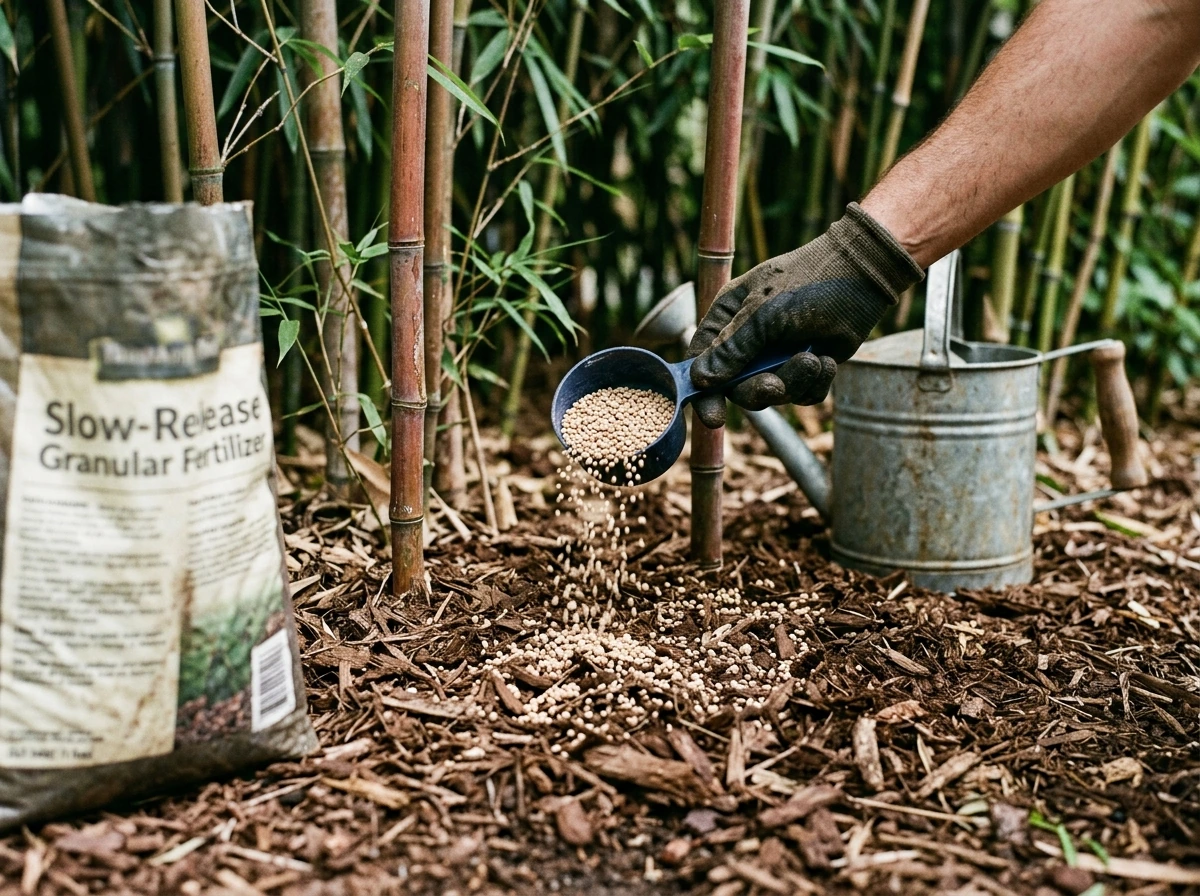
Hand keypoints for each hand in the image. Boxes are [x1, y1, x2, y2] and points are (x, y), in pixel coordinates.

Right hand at [687, 203, 923, 428]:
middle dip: (758, 391)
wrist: (863, 277)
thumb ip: (733, 348)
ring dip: (793, 383)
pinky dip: (814, 384)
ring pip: (772, 394)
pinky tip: (828, 361)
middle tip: (776, 387)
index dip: (704, 391)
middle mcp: (748, 341)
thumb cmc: (808, 283)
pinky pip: (801, 395)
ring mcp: (777, 356)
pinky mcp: (805, 367)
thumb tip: (700, 380)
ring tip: (814, 360)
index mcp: (727, 319)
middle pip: (736, 388)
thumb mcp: (764, 313)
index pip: (702, 361)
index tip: (713, 416)